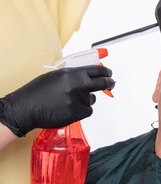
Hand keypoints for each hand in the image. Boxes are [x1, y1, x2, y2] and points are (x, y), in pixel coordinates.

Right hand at [0, 66, 114, 136]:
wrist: (27, 107)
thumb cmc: (39, 91)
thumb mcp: (57, 76)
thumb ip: (74, 75)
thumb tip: (89, 76)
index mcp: (72, 73)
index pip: (96, 70)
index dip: (106, 72)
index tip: (109, 74)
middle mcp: (77, 85)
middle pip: (102, 83)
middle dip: (109, 83)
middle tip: (111, 83)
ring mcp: (78, 99)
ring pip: (91, 99)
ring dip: (85, 100)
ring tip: (68, 101)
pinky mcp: (77, 113)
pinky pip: (87, 111)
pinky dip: (81, 111)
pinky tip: (69, 109)